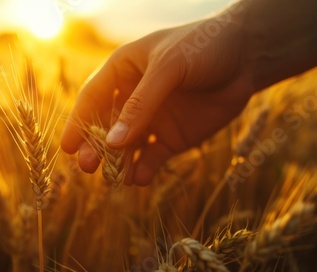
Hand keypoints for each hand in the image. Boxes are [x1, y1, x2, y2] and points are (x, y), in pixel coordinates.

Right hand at [62, 11, 255, 185]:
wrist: (248, 56)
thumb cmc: (204, 47)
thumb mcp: (169, 67)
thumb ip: (141, 104)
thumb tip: (112, 142)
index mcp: (124, 70)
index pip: (93, 98)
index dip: (78, 122)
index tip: (68, 147)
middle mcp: (134, 97)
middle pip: (106, 126)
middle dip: (96, 146)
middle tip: (88, 166)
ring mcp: (153, 118)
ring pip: (127, 145)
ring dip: (118, 162)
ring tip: (114, 178)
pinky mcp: (173, 137)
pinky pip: (153, 156)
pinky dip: (144, 168)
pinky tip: (139, 178)